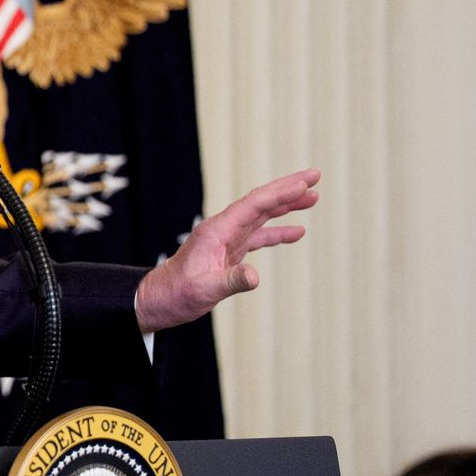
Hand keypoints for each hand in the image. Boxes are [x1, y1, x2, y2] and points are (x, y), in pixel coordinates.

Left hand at [134, 168, 319, 333]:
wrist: (160, 300)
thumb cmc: (177, 293)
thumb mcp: (203, 290)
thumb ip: (230, 282)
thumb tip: (255, 277)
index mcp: (217, 231)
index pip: (253, 205)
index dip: (279, 194)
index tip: (304, 183)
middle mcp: (223, 229)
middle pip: (260, 202)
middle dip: (288, 188)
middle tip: (315, 175)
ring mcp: (227, 239)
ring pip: (261, 215)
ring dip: (286, 205)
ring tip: (313, 196)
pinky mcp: (230, 251)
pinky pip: (259, 236)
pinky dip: (278, 231)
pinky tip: (297, 231)